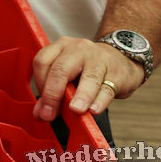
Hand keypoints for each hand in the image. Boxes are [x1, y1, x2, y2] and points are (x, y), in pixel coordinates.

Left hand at [31, 36, 145, 120]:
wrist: (121, 58)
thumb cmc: (88, 69)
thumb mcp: (67, 75)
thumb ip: (52, 92)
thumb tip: (40, 113)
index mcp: (61, 47)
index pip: (42, 62)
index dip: (39, 85)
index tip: (42, 105)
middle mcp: (78, 49)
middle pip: (61, 70)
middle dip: (53, 94)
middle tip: (49, 113)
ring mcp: (99, 59)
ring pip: (88, 78)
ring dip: (80, 96)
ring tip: (75, 110)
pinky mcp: (117, 73)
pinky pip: (107, 89)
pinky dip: (99, 101)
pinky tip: (94, 110)